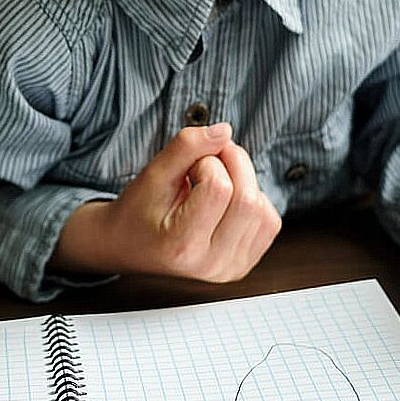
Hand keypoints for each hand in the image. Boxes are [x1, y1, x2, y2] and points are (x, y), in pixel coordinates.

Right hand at [52, 123, 281, 282]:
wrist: (129, 248)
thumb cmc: (137, 211)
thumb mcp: (153, 174)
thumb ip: (186, 146)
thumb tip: (225, 131)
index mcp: (182, 246)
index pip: (219, 187)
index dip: (207, 163)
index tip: (187, 167)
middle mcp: (210, 265)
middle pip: (248, 200)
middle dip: (232, 165)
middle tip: (206, 163)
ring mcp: (229, 269)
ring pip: (263, 210)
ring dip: (244, 182)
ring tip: (213, 183)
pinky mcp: (243, 266)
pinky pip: (270, 222)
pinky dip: (254, 201)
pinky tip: (227, 202)